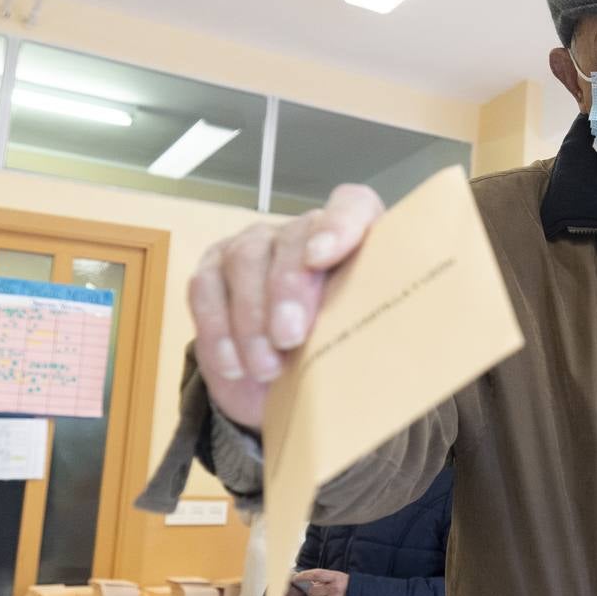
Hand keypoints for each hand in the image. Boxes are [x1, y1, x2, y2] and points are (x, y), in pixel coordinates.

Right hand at [188, 184, 385, 428]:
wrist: (286, 388)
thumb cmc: (337, 359)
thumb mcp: (365, 348)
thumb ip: (376, 331)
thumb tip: (391, 349)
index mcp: (355, 242)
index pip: (353, 207)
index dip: (340, 225)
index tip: (322, 258)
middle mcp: (301, 234)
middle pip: (291, 239)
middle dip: (287, 289)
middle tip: (290, 338)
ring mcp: (253, 248)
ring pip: (244, 261)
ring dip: (252, 320)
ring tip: (267, 368)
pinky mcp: (212, 272)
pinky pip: (205, 289)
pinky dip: (218, 331)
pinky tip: (235, 366)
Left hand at [292, 569, 348, 595]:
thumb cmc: (350, 587)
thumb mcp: (339, 578)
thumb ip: (326, 579)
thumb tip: (310, 582)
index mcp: (337, 577)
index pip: (316, 574)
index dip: (305, 575)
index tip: (296, 578)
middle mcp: (335, 588)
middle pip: (313, 590)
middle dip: (314, 592)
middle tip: (323, 592)